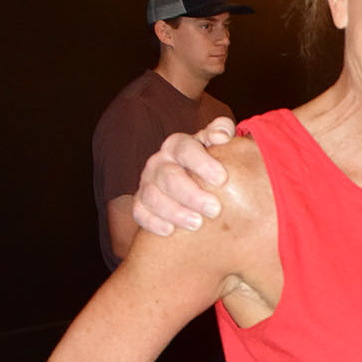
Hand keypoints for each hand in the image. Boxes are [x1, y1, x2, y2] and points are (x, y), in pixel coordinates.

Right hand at [132, 118, 233, 236]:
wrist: (196, 182)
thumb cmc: (212, 162)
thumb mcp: (219, 143)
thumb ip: (222, 130)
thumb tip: (221, 135)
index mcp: (178, 145)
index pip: (184, 148)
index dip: (201, 163)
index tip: (222, 179)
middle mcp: (159, 162)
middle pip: (169, 176)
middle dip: (191, 194)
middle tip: (214, 209)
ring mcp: (147, 183)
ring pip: (152, 196)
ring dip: (174, 211)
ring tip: (197, 224)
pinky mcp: (141, 203)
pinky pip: (139, 212)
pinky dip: (152, 222)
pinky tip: (169, 231)